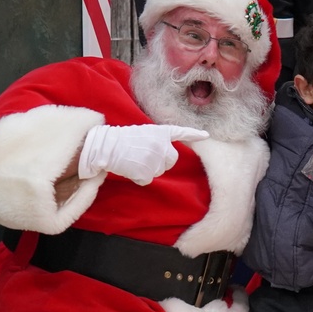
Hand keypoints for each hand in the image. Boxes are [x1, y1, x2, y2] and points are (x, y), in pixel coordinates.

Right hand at [78, 123, 208, 185]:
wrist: (106, 146)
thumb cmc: (122, 139)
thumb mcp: (144, 132)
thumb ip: (157, 140)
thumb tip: (165, 153)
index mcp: (160, 133)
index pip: (181, 132)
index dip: (194, 134)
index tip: (206, 135)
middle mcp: (162, 146)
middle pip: (171, 160)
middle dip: (162, 161)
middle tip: (144, 156)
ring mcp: (155, 160)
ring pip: (159, 171)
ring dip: (148, 169)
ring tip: (134, 159)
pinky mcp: (147, 173)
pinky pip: (147, 179)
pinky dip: (138, 177)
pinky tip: (130, 167)